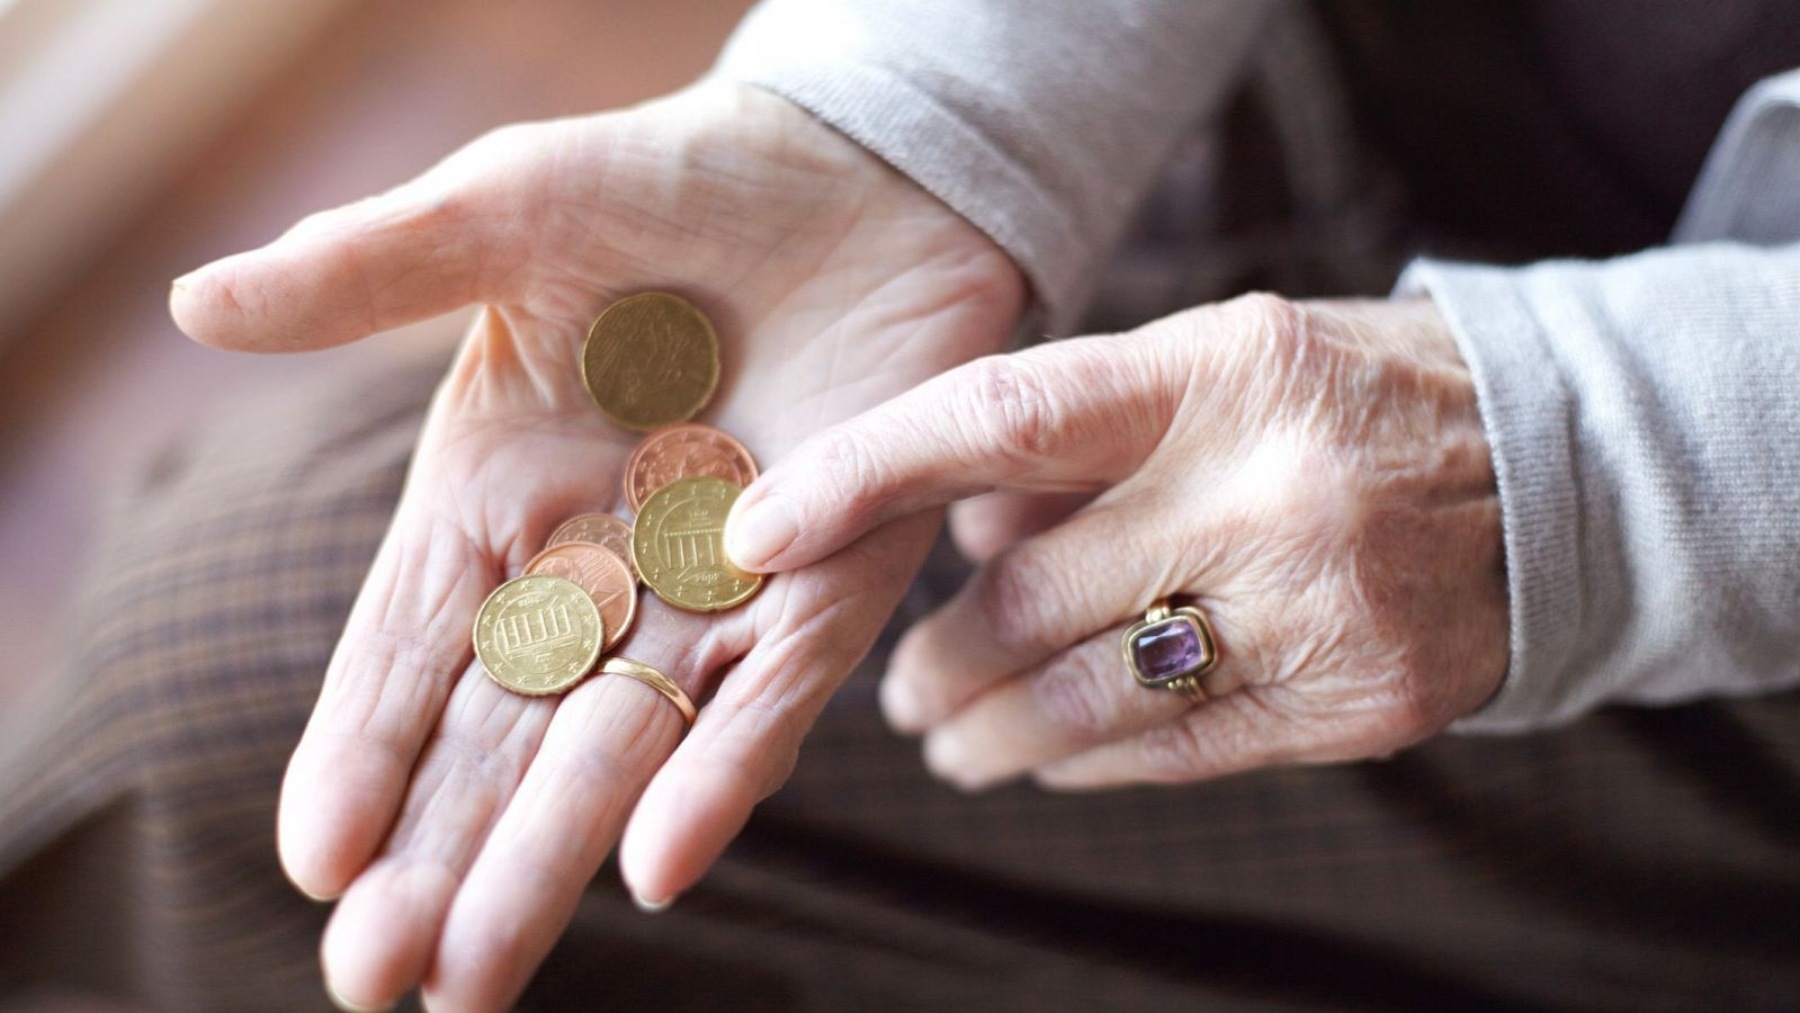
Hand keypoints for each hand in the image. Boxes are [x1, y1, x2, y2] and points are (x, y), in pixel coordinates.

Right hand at [171, 83, 1022, 1010]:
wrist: (855, 168)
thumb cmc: (674, 180)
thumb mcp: (507, 210)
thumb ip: (367, 269)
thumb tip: (194, 306)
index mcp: (501, 492)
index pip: (414, 644)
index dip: (364, 747)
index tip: (318, 857)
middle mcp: (599, 561)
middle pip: (506, 731)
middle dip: (441, 850)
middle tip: (379, 979)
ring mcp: (716, 585)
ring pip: (625, 742)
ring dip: (554, 852)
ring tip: (477, 971)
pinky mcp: (834, 579)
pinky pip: (775, 692)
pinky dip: (720, 771)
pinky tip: (657, 864)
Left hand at [726, 295, 1507, 790]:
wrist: (1548, 471)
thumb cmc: (1336, 404)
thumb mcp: (1215, 363)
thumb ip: (1079, 437)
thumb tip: (948, 536)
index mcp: (1213, 368)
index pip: (998, 418)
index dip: (862, 476)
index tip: (758, 532)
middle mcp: (1262, 484)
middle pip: (1023, 599)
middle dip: (935, 661)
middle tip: (903, 688)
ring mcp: (1318, 601)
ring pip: (1085, 700)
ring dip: (989, 731)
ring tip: (953, 738)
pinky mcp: (1358, 701)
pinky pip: (1170, 752)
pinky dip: (1084, 761)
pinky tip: (1049, 757)